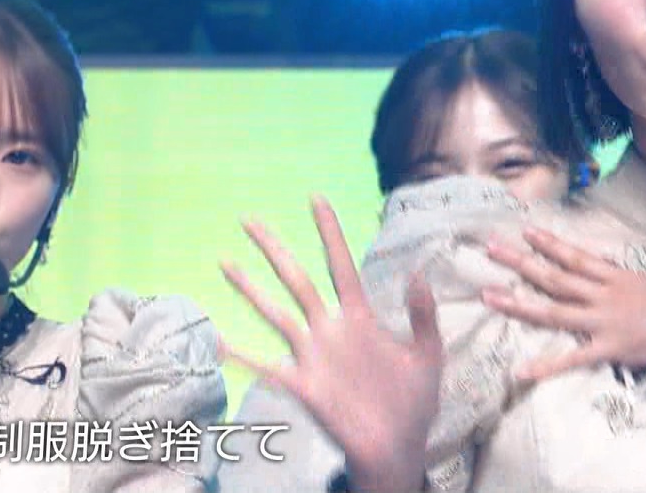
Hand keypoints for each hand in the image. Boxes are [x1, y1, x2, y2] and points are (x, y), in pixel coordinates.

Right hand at [220, 195, 442, 483]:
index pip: (341, 264)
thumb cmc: (413, 401)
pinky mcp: (304, 385)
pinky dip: (242, 354)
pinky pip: (267, 366)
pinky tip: (217, 341)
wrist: (399, 447)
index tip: (316, 198)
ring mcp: (313, 356)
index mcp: (361, 317)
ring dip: (250, 289)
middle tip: (249, 219)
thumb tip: (420, 271)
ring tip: (225, 261)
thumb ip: (423, 314)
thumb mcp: (428, 353)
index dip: (330, 233)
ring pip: (276, 313)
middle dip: (275, 249)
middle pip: (298, 279)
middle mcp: (330, 329)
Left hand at [482, 213, 645, 384]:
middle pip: (556, 277)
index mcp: (624, 278)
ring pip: (554, 311)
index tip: (526, 230)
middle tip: (489, 248)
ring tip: (487, 295)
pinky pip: (573, 360)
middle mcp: (608, 296)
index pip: (578, 257)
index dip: (551, 244)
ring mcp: (607, 323)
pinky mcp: (612, 350)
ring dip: (519, 303)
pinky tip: (519, 372)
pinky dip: (545, 367)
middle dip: (520, 261)